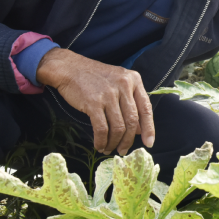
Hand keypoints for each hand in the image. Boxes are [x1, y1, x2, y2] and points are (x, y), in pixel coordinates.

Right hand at [36, 48, 155, 154]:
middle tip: (123, 150)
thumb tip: (140, 130)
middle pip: (132, 121)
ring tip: (109, 149)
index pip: (146, 108)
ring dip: (114, 143)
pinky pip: (102, 129)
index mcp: (134, 79)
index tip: (149, 143)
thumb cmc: (95, 78)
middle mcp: (124, 85)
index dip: (149, 128)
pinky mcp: (93, 102)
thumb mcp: (118, 83)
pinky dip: (102, 141)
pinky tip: (99, 145)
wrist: (69, 68)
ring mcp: (109, 94)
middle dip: (128, 140)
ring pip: (118, 127)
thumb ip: (130, 103)